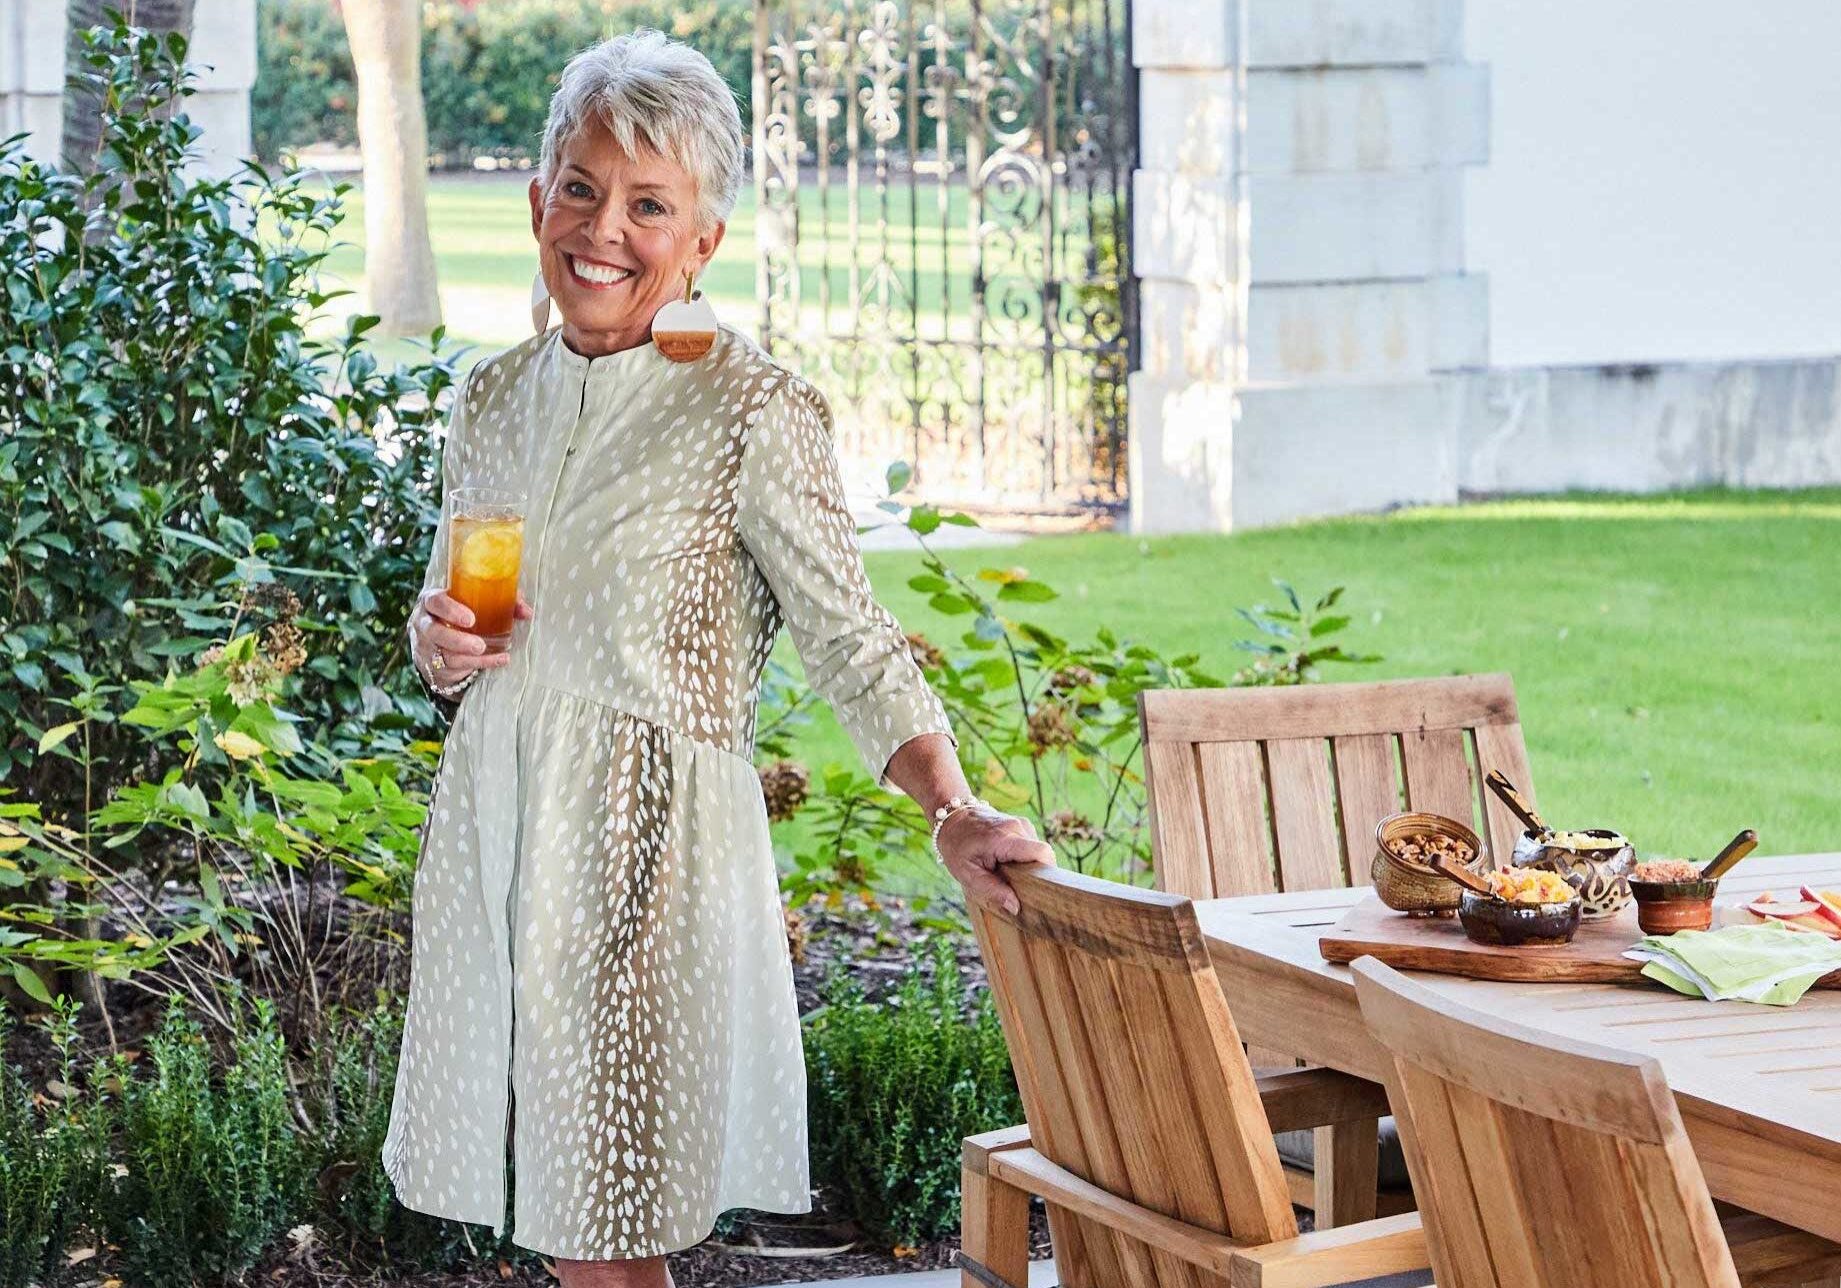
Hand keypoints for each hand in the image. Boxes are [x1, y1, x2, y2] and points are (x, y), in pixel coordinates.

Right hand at [411, 589, 534, 687]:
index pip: (435, 602)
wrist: (439, 639)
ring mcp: (427, 646)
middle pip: (434, 632)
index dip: (450, 610)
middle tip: (479, 644)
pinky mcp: (435, 665)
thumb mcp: (473, 603)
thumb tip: (527, 611)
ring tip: (488, 653)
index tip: (470, 620)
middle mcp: (424, 623)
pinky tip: (500, 660)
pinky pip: (456, 667)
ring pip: (443, 654)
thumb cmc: (461, 612)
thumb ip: (501, 602)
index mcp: (431, 601)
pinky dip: (481, 664)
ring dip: (469, 657)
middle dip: (456, 639)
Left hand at [935, 804, 1055, 914]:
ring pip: (1037, 851)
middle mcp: (1016, 827)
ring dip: (1027, 864)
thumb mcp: (967, 874)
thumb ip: (992, 890)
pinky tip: (1006, 860)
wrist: (951, 818)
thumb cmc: (956, 847)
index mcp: (1003, 839)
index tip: (1037, 887)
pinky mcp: (1020, 824)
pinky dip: (1023, 856)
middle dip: (1034, 872)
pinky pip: (1031, 845)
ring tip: (1006, 870)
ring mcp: (1020, 822)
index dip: (1046, 871)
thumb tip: (1016, 907)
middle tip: (1016, 884)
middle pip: (1042, 854)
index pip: (1042, 852)